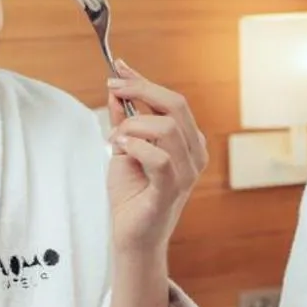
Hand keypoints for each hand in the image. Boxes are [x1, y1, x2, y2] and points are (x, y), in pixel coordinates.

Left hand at [105, 61, 205, 256]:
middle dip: (140, 90)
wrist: (132, 237)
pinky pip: (159, 158)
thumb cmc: (132, 196)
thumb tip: (117, 91)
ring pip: (166, 128)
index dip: (145, 81)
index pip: (173, 101)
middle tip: (112, 89)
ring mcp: (187, 173)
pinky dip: (136, 147)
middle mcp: (194, 154)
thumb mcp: (125, 149)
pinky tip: (121, 150)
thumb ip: (124, 121)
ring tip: (115, 139)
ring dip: (132, 126)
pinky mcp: (172, 190)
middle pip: (176, 106)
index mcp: (188, 142)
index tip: (119, 68)